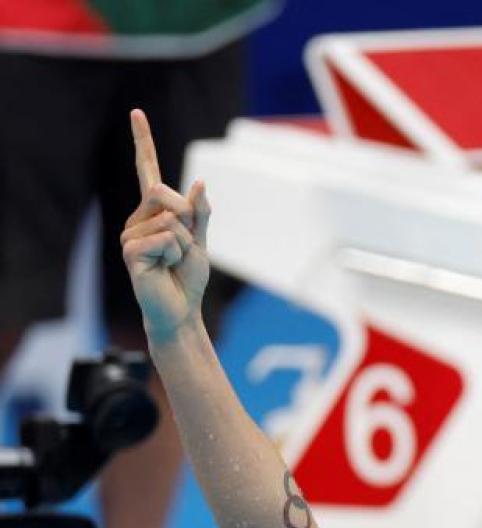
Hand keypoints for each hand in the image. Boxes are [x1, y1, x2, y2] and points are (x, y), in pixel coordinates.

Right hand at [120, 109, 211, 342]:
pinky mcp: (130, 252)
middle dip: (186, 216)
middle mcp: (137, 218)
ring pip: (169, 218)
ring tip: (173, 261)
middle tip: (184, 244)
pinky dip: (175, 254)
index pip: (147, 170)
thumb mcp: (201, 240)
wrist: (180, 309)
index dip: (143, 141)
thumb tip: (198, 182)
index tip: (137, 112)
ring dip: (183, 242)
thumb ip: (200, 213)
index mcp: (154, 211)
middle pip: (163, 190)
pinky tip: (164, 268)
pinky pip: (165, 238)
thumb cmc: (188, 276)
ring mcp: (130, 234)